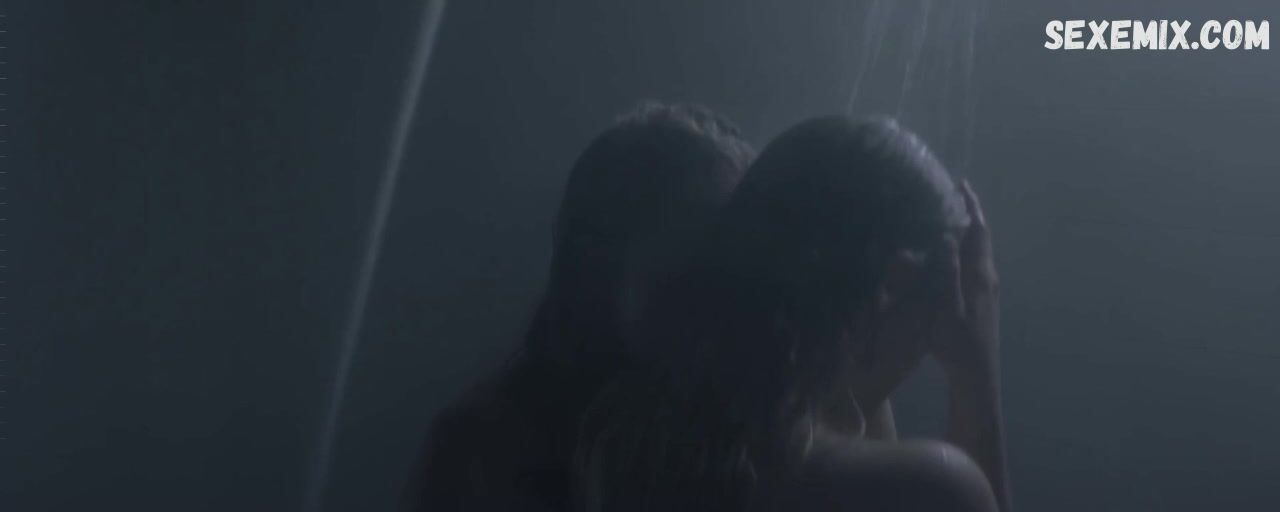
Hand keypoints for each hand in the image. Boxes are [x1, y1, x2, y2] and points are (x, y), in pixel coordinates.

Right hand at [931, 180, 999, 378]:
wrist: (977, 373)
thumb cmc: (956, 342)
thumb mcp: (946, 307)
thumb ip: (947, 272)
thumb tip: (947, 237)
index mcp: (979, 275)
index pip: (978, 232)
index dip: (971, 207)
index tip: (961, 186)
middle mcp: (988, 277)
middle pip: (981, 237)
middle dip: (969, 215)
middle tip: (950, 196)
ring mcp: (988, 288)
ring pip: (979, 251)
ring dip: (966, 232)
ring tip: (946, 218)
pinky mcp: (984, 299)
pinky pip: (975, 263)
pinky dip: (965, 249)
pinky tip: (950, 254)